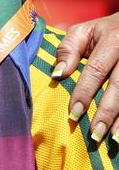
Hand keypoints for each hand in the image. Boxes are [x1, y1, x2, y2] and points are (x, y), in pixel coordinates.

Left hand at [52, 12, 118, 141]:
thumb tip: (57, 74)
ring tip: (112, 139)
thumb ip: (68, 49)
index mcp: (112, 39)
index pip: (96, 69)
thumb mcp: (83, 31)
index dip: (85, 92)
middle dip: (107, 112)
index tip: (74, 113)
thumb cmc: (103, 30)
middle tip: (95, 134)